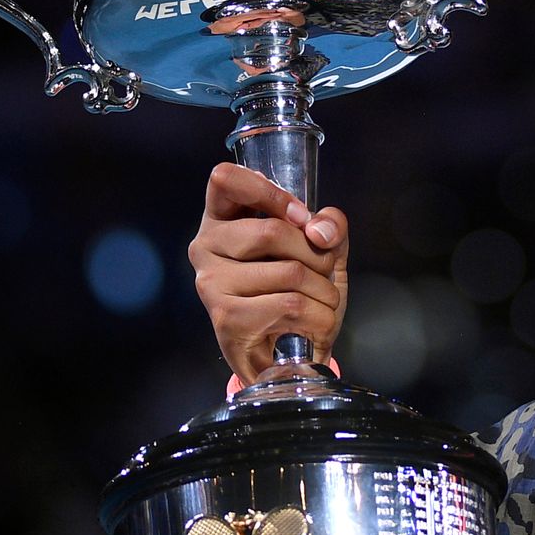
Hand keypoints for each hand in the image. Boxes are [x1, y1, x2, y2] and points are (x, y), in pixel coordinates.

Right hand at [187, 162, 349, 383]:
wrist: (287, 355)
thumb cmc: (298, 294)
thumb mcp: (322, 252)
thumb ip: (329, 227)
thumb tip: (320, 230)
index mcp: (222, 219)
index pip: (225, 179)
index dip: (271, 193)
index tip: (300, 217)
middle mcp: (205, 247)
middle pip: (271, 230)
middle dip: (316, 254)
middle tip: (323, 272)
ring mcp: (211, 283)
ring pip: (288, 271)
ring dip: (324, 290)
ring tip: (320, 302)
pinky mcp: (225, 318)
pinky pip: (290, 305)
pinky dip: (318, 316)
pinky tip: (311, 323)